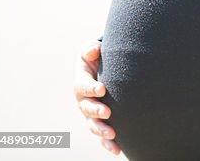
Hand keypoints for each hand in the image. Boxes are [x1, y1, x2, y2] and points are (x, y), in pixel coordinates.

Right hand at [73, 40, 120, 154]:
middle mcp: (83, 101)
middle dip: (96, 111)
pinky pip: (102, 136)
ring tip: (112, 134)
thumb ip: (91, 49)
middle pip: (87, 108)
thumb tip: (93, 51)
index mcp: (81, 82)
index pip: (83, 86)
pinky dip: (108, 144)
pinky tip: (117, 151)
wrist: (104, 70)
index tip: (102, 89)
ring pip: (93, 125)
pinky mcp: (101, 123)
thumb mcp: (93, 51)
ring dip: (101, 130)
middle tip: (107, 112)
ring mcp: (91, 114)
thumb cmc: (98, 59)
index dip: (91, 88)